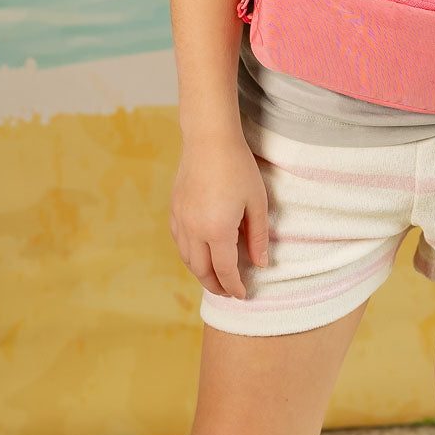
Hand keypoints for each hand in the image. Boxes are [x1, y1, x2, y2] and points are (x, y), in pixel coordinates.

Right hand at [169, 133, 270, 301]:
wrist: (209, 139)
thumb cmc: (238, 168)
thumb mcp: (256, 202)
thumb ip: (259, 236)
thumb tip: (260, 264)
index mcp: (217, 230)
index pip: (225, 271)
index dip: (234, 287)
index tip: (243, 295)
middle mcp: (194, 230)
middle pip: (202, 271)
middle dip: (216, 286)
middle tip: (229, 292)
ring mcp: (180, 220)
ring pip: (187, 259)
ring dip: (201, 273)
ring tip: (216, 277)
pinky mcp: (174, 210)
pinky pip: (179, 242)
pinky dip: (190, 255)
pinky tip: (200, 253)